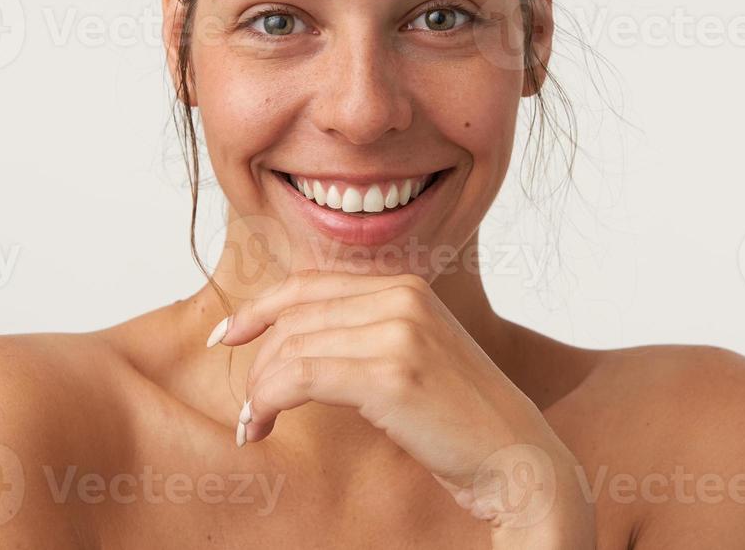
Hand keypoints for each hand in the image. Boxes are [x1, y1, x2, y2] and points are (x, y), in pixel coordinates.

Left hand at [211, 268, 593, 547]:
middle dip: (257, 361)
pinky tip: (263, 426)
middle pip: (294, 316)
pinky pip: (300, 376)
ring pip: (291, 347)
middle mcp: (402, 297)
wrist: (518, 460)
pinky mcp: (391, 373)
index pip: (309, 284)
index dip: (259, 308)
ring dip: (259, 389)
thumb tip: (291, 340)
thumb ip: (367, 333)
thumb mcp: (414, 356)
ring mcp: (399, 331)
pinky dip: (269, 400)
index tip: (227, 337)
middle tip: (248, 407)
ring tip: (255, 423)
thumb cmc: (461, 421)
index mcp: (406, 286)